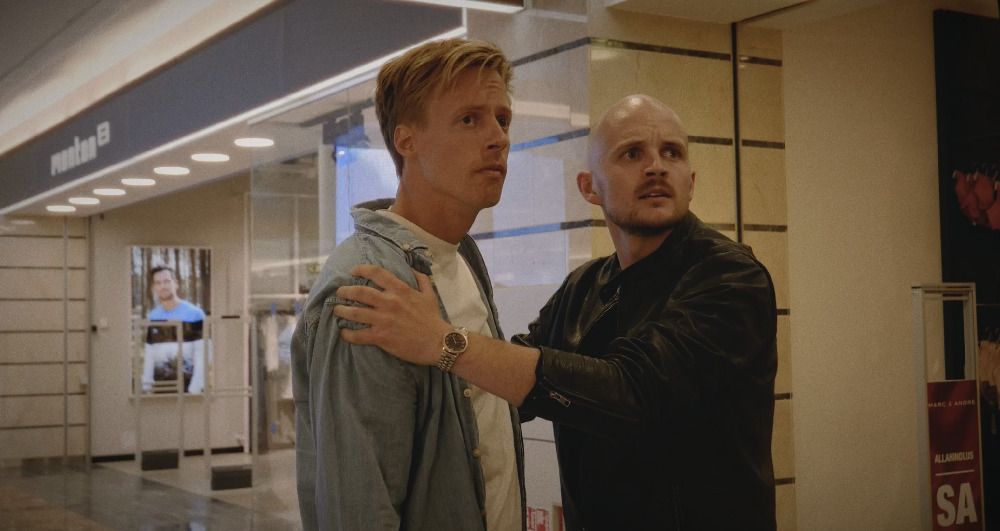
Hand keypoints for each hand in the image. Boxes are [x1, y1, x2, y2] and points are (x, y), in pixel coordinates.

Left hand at [334, 264, 449, 366]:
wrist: (438, 343)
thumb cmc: (433, 319)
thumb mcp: (429, 294)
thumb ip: (421, 279)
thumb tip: (411, 268)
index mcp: (400, 290)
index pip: (376, 273)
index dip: (361, 269)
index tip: (353, 271)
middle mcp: (389, 302)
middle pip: (359, 292)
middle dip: (345, 291)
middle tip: (339, 292)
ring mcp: (383, 320)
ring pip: (354, 312)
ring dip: (342, 310)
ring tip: (336, 310)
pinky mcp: (381, 337)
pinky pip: (358, 335)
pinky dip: (347, 334)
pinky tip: (343, 332)